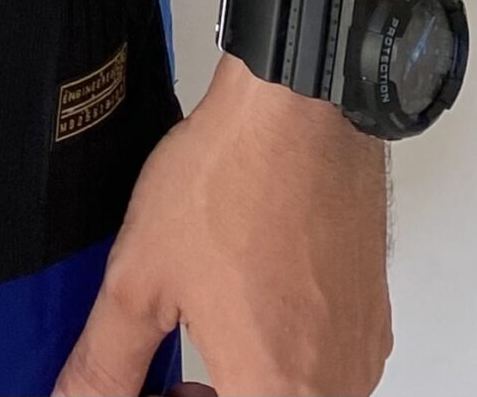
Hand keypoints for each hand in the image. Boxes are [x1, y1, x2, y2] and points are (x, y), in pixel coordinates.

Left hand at [53, 56, 391, 396]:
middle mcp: (334, 387)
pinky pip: (324, 368)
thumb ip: (108, 362)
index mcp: (278, 393)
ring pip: (294, 393)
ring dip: (245, 384)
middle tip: (165, 377)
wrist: (298, 109)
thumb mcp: (140, 280)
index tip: (153, 387)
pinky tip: (243, 304)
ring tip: (199, 333)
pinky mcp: (369, 318)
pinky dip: (281, 357)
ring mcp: (358, 353)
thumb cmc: (230, 183)